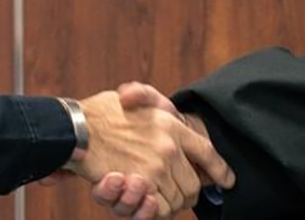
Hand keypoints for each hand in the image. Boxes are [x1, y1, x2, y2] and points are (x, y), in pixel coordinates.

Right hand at [67, 83, 231, 217]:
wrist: (76, 129)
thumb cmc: (100, 112)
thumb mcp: (132, 94)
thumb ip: (147, 95)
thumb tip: (161, 105)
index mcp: (170, 123)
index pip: (206, 151)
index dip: (219, 168)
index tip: (228, 180)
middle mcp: (168, 147)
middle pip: (194, 183)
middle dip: (190, 193)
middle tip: (181, 195)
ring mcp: (155, 168)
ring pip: (178, 199)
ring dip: (171, 203)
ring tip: (159, 198)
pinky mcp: (140, 186)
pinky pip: (160, 208)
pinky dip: (156, 210)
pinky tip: (152, 203)